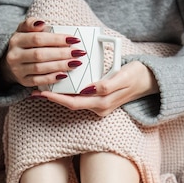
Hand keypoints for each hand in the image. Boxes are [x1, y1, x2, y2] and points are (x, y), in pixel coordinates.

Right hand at [0, 19, 86, 87]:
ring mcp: (18, 70)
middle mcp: (14, 56)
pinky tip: (64, 75)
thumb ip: (31, 24)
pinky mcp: (23, 81)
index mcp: (16, 40)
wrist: (9, 63)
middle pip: (40, 54)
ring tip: (75, 63)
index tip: (73, 39)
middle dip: (60, 53)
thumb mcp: (23, 30)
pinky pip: (38, 81)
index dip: (56, 39)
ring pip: (40, 68)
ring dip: (59, 66)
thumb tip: (42, 23)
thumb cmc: (23, 44)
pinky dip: (52, 78)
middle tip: (77, 52)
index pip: (38, 39)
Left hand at [30, 61, 158, 116]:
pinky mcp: (100, 102)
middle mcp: (99, 108)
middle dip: (52, 98)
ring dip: (59, 97)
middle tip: (35, 90)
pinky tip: (60, 86)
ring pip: (74, 103)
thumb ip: (109, 84)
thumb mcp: (124, 76)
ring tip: (43, 87)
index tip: (41, 91)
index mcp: (103, 102)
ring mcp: (99, 107)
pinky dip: (68, 94)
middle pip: (70, 105)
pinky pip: (80, 100)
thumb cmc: (136, 74)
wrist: (148, 81)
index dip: (56, 97)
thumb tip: (92, 88)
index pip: (74, 102)